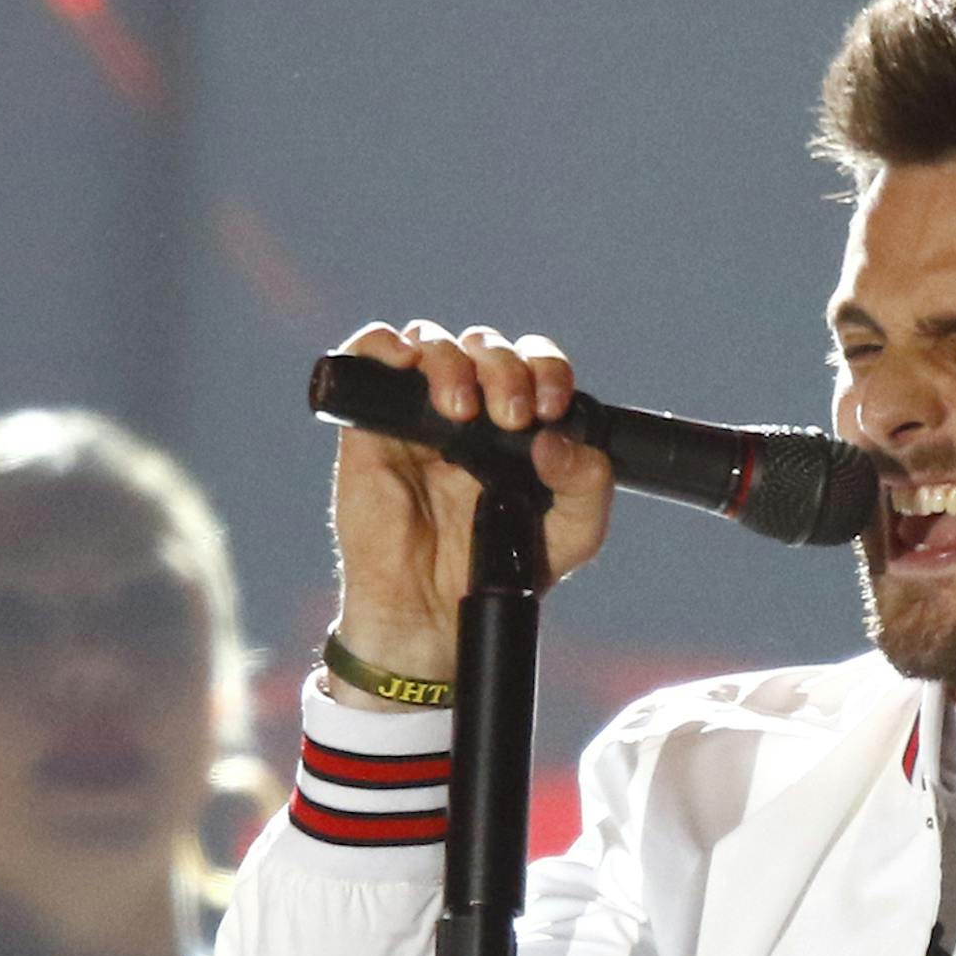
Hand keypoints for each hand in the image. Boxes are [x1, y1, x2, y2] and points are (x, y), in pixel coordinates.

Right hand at [326, 320, 615, 702]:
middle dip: (505, 369)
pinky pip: (368, 354)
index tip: (552, 406)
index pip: (533, 364)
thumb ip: (587, 487)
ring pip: (432, 341)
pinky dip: (384, 345)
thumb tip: (558, 438)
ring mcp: (416, 412)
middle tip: (512, 417)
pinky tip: (405, 364)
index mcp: (517, 425)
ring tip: (462, 411)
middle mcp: (469, 408)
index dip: (546, 369)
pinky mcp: (369, 424)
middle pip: (485, 347)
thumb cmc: (499, 573)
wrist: (434, 614)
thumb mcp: (570, 536)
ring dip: (452, 360)